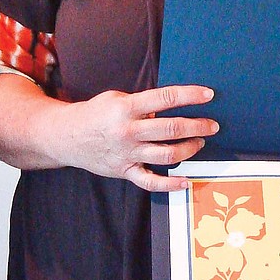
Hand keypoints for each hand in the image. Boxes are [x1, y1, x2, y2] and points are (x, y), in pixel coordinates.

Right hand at [65, 84, 218, 191]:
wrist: (66, 136)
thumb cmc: (96, 113)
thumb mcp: (116, 98)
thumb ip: (142, 102)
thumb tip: (171, 105)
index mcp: (127, 108)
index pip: (166, 98)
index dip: (190, 95)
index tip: (208, 95)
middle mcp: (129, 131)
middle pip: (172, 129)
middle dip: (197, 126)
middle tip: (213, 124)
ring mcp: (128, 154)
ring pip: (167, 155)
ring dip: (189, 149)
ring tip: (200, 142)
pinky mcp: (125, 171)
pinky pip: (151, 182)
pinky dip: (170, 184)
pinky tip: (186, 180)